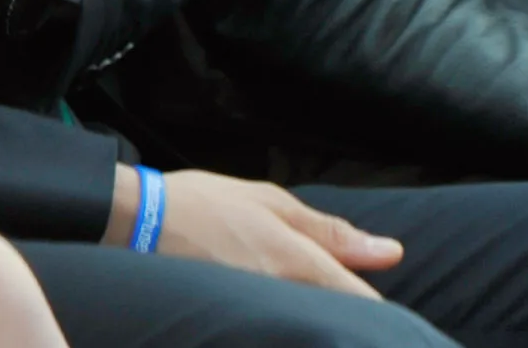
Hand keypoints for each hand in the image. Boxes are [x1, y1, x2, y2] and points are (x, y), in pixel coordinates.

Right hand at [107, 168, 402, 299]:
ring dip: (314, 315)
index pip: (364, 305)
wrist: (136, 222)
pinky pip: (275, 325)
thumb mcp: (270, 202)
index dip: (383, 313)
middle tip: (339, 296)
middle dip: (346, 313)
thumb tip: (391, 252)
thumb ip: (332, 231)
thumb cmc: (204, 204)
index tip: (387, 313)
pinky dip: (282, 319)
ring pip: (306, 322)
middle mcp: (284, 297)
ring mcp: (257, 312)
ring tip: (296, 294)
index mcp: (300, 264)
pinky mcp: (234, 321)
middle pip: (337, 318)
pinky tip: (270, 305)